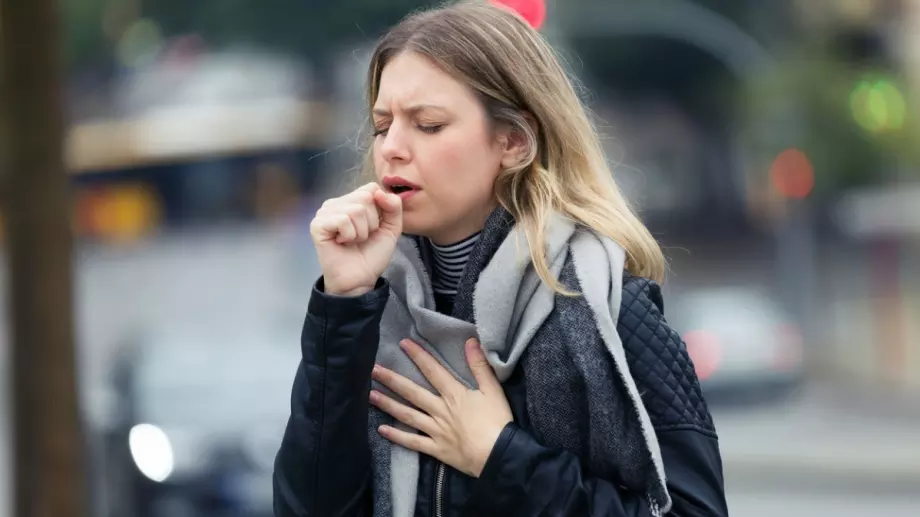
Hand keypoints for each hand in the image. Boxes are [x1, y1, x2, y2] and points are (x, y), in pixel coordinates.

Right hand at [310, 182, 402, 295]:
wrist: (359, 279)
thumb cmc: (371, 254)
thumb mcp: (391, 228)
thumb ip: (394, 207)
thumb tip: (380, 192)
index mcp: (351, 201)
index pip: (371, 188)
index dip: (380, 208)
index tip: (375, 227)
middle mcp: (336, 203)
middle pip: (365, 197)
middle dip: (371, 222)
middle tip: (362, 237)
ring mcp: (325, 212)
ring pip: (355, 209)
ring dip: (361, 232)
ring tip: (353, 241)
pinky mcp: (318, 224)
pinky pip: (342, 220)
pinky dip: (350, 235)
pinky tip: (342, 243)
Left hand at [370, 338, 512, 477]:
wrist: (499, 455)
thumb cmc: (498, 422)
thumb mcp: (493, 390)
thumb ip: (480, 366)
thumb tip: (470, 341)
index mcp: (454, 394)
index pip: (432, 371)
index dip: (418, 356)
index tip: (403, 343)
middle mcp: (440, 410)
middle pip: (412, 392)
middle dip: (392, 379)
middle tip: (373, 369)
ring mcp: (435, 430)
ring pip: (407, 415)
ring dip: (388, 404)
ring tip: (371, 394)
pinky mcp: (436, 449)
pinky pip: (413, 441)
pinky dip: (397, 436)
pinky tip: (382, 430)